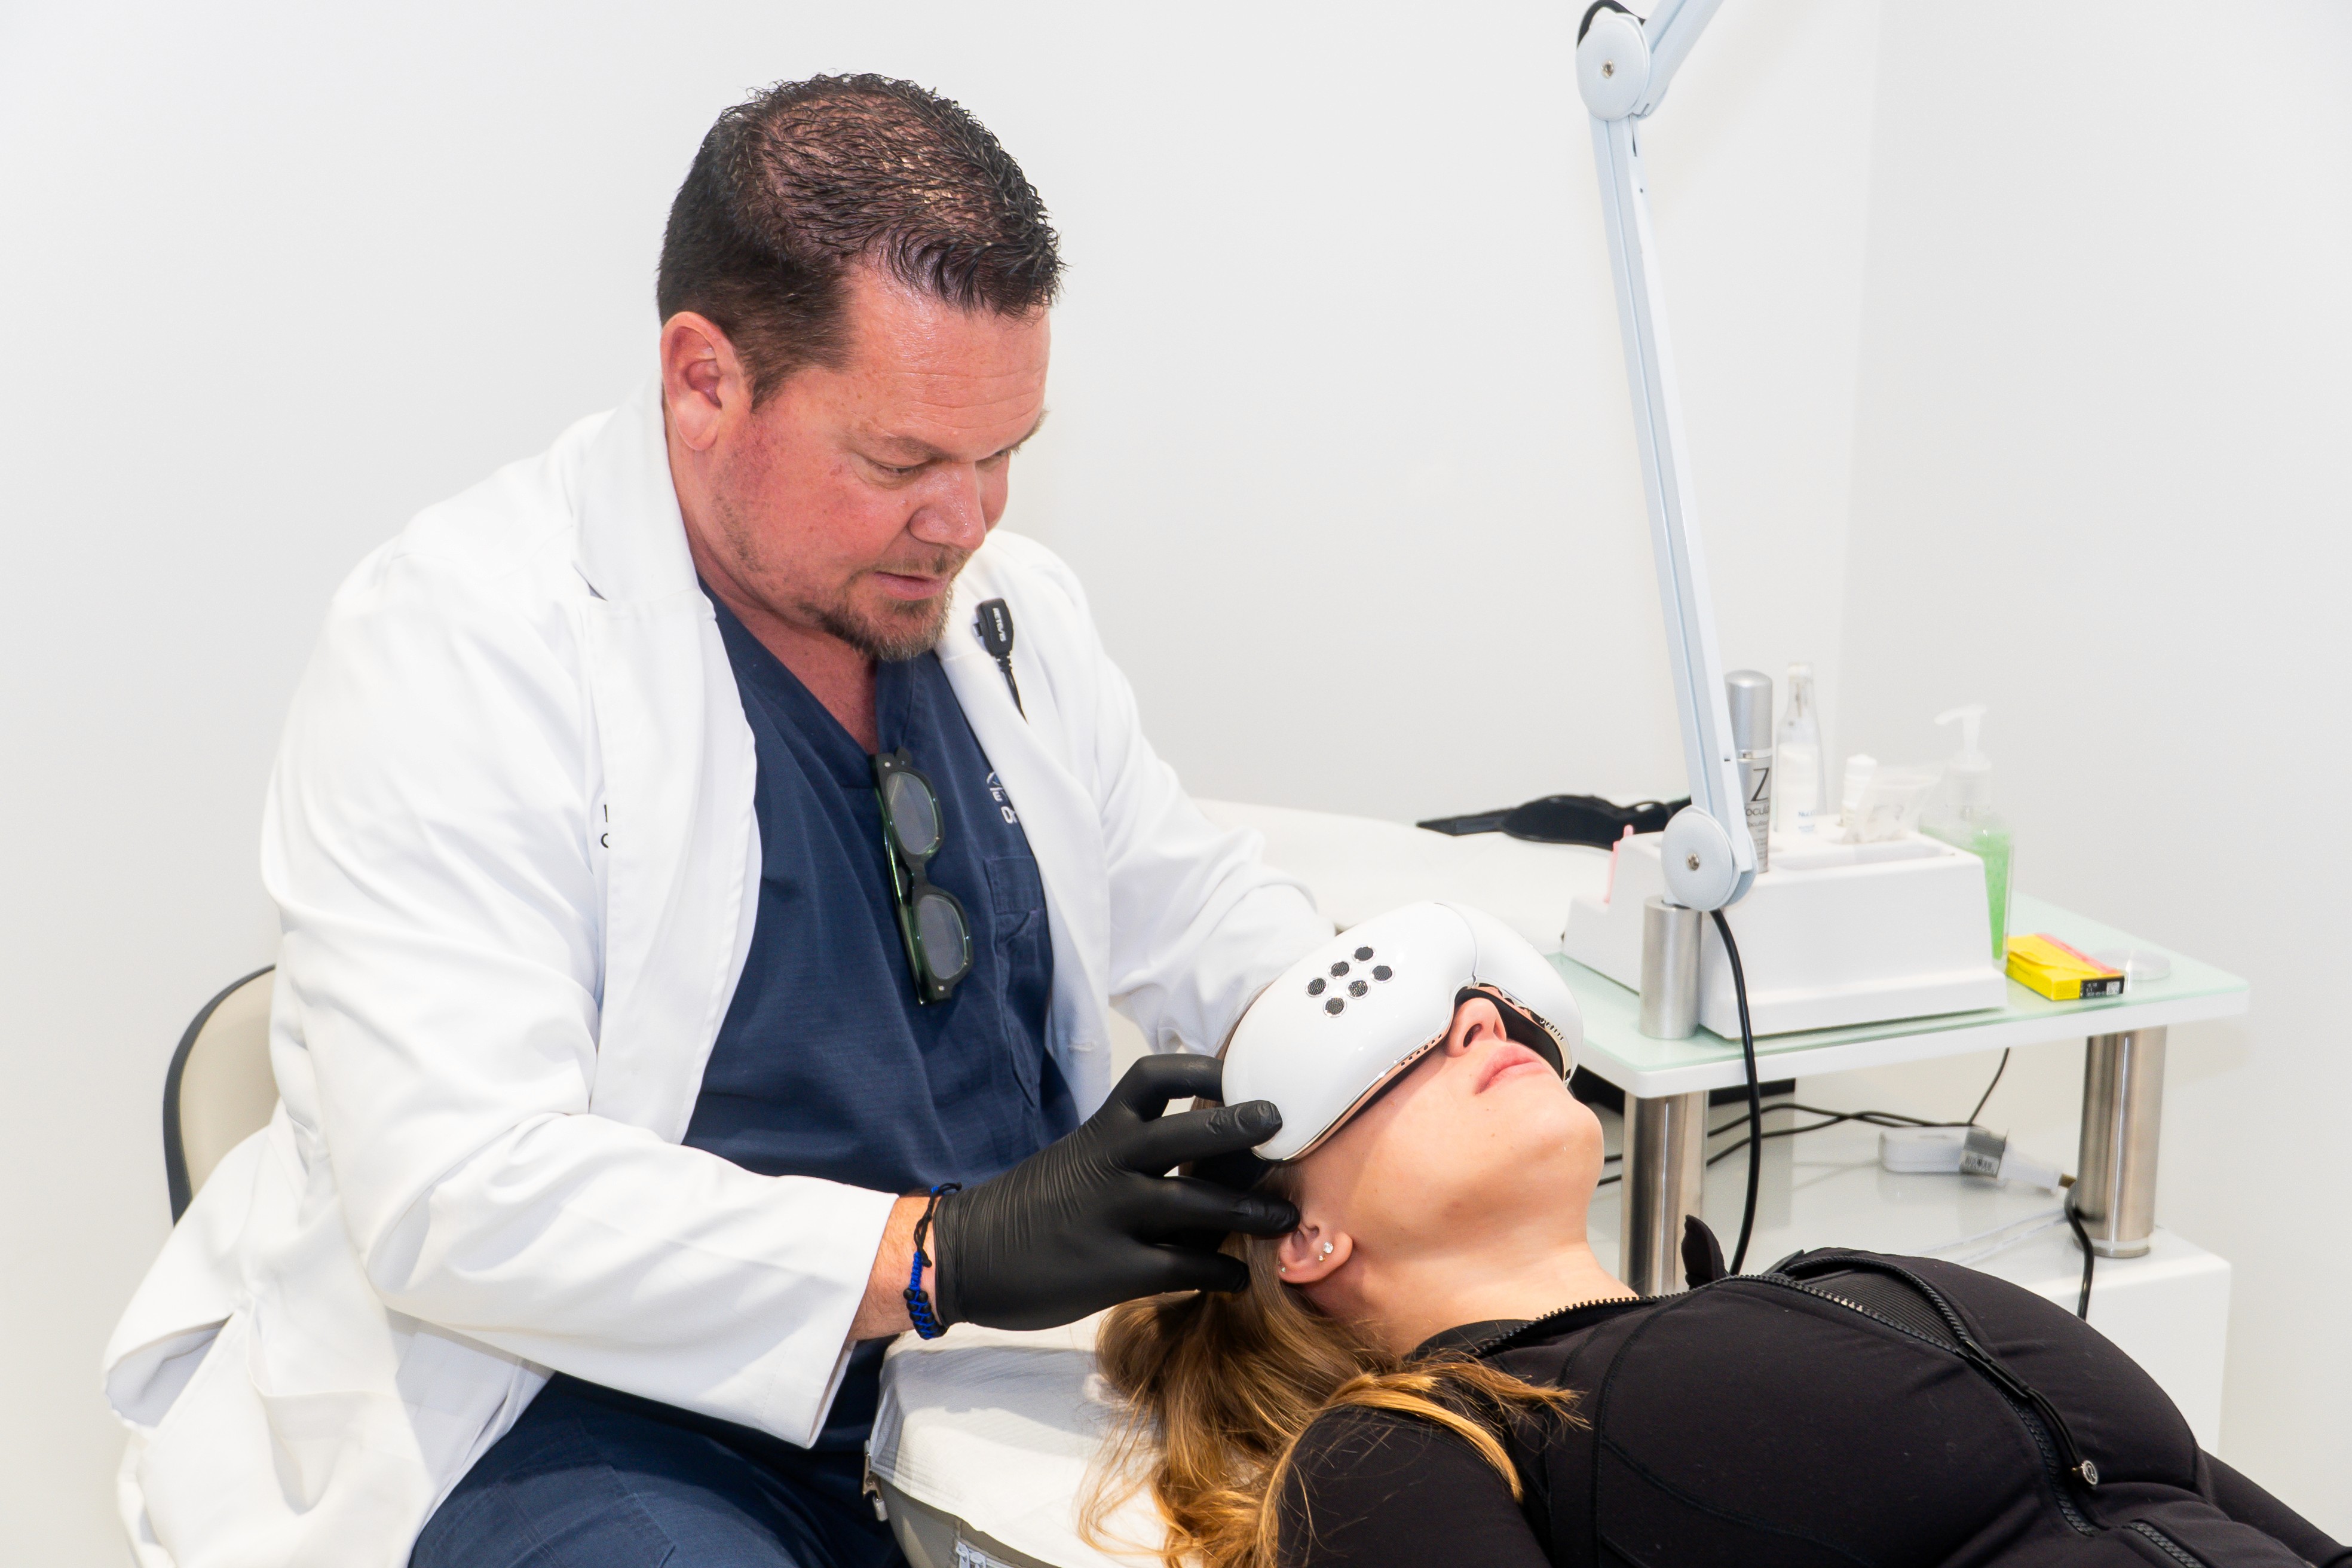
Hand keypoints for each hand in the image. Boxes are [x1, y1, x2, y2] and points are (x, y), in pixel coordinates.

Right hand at [929, 1054, 1296, 1330]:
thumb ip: (1129, 1156)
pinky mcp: (1110, 1269)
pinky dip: (1218, 1272)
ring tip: (1284, 1217)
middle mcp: (1109, 1164)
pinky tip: (1237, 1278)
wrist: (964, 1255)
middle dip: (1239, 1126)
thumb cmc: (1029, 1208)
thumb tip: (1204, 1160)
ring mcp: (1110, 1216)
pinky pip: (1180, 1267)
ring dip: (1248, 1211)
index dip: (1200, 1068)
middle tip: (1282, 1125)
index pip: (1152, 1078)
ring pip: (1194, 1203)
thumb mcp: (1075, 1162)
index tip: (1239, 1072)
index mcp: (1100, 1131)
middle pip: (1186, 1133)